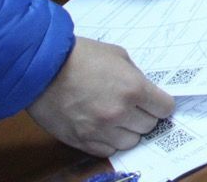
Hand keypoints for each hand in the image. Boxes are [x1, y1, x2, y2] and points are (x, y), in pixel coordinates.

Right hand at [26, 36, 173, 156]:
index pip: (164, 108)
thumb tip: (146, 93)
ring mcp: (99, 130)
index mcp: (133, 89)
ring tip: (118, 119)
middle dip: (145, 116)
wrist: (42, 69)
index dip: (161, 104)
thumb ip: (136, 76)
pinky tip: (103, 128)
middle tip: (135, 108)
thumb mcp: (118, 56)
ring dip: (128, 131)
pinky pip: (108, 151)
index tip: (156, 103)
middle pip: (149, 126)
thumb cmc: (80, 56)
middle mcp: (119, 113)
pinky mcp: (81, 141)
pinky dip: (109, 141)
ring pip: (130, 142)